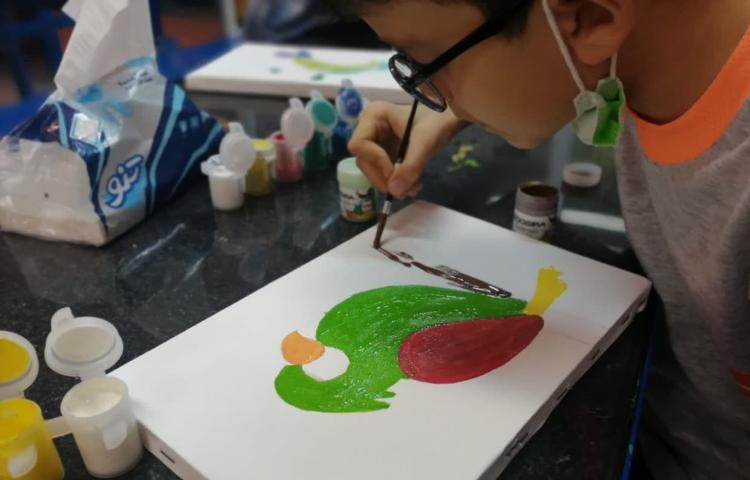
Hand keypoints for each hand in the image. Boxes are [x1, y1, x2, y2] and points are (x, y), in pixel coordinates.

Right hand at [348, 101, 467, 198]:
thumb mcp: (426, 142)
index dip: (375, 162)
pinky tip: (413, 184)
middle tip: (406, 190)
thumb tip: (395, 191)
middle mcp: (369, 127)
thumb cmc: (438, 121)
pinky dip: (396, 182)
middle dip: (384, 178)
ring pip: (373, 170)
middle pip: (364, 160)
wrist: (449, 118)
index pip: (359, 145)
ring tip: (414, 188)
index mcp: (373, 115)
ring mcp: (375, 141)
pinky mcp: (384, 152)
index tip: (396, 174)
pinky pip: (383, 172)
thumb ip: (411, 166)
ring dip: (391, 183)